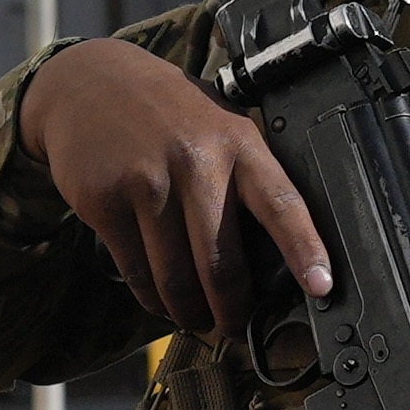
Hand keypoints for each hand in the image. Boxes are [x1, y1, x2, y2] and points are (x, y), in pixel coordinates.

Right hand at [24, 40, 327, 345]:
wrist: (88, 80)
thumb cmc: (167, 110)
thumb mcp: (219, 123)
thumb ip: (246, 174)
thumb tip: (275, 253)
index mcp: (237, 143)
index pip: (281, 203)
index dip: (304, 249)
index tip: (321, 287)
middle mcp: (194, 161)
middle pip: (220, 263)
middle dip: (231, 310)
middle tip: (234, 328)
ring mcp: (146, 182)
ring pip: (175, 278)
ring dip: (188, 313)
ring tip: (195, 319)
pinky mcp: (104, 201)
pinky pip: (135, 272)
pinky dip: (151, 297)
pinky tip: (159, 298)